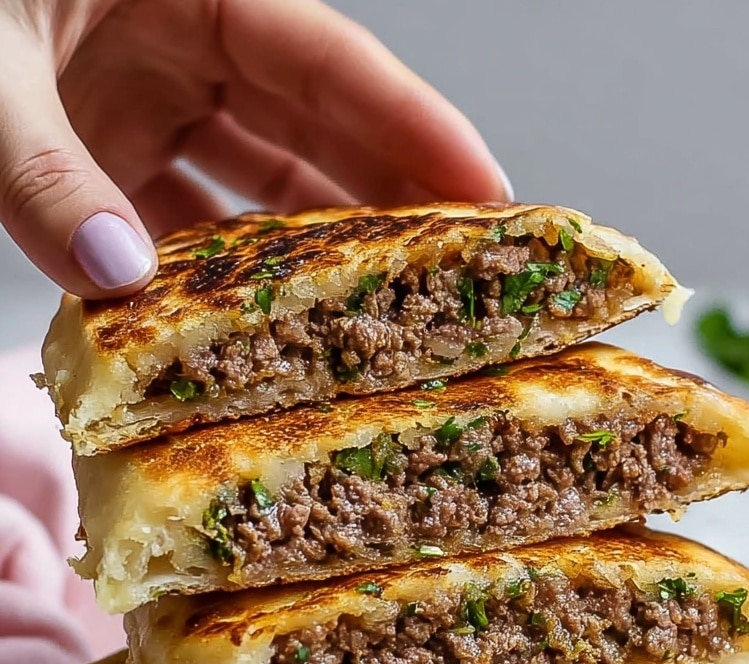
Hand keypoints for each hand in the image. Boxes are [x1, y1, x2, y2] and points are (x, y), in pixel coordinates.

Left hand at [0, 0, 511, 297]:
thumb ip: (38, 168)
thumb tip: (119, 273)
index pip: (327, 58)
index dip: (417, 129)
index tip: (491, 200)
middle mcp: (174, 37)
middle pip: (313, 128)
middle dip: (385, 204)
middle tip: (457, 286)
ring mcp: (138, 98)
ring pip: (255, 183)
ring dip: (305, 254)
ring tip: (374, 327)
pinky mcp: (99, 151)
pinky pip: (180, 217)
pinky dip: (208, 272)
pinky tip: (245, 328)